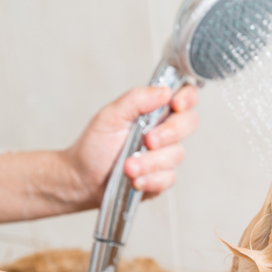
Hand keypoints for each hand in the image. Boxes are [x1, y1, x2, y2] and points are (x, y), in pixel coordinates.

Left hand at [63, 85, 198, 204]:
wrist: (82, 178)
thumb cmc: (95, 145)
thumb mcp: (110, 115)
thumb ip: (136, 99)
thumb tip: (164, 91)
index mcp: (154, 111)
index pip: (185, 97)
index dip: (187, 98)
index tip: (175, 104)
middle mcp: (164, 131)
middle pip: (190, 123)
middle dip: (170, 133)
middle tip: (148, 140)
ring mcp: (164, 155)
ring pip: (176, 154)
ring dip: (150, 162)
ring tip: (128, 167)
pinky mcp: (162, 178)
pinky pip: (169, 178)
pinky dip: (151, 179)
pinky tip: (135, 180)